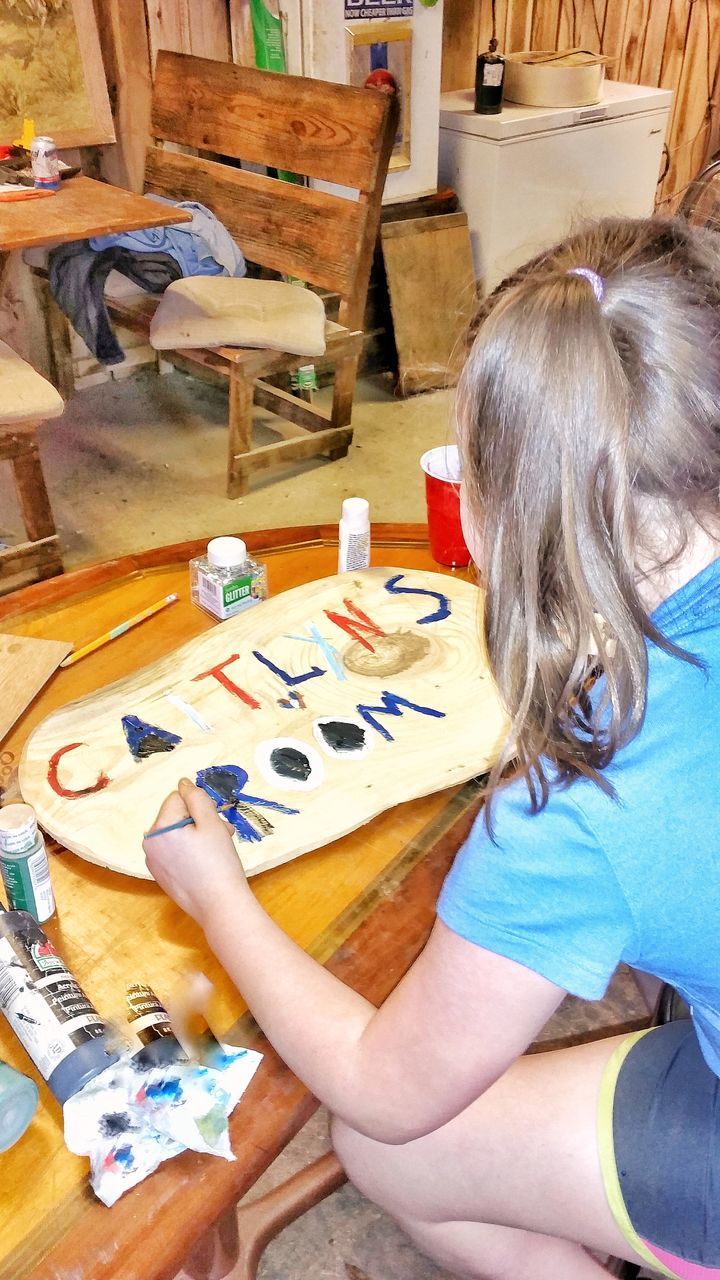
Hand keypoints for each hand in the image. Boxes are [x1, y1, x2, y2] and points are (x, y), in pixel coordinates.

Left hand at [143, 778, 249, 926]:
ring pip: (176, 833)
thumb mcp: (212, 823)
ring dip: (197, 835)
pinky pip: (174, 851)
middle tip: (222, 835)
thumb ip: (197, 798)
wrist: (220, 906)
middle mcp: (149, 844)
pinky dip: (189, 852)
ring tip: (216, 850)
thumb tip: (183, 783)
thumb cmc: (218, 863)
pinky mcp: (161, 876)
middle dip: (199, 821)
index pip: (178, 798)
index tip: (216, 823)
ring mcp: (153, 862)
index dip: (200, 807)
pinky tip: (205, 864)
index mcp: (158, 829)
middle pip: (176, 816)